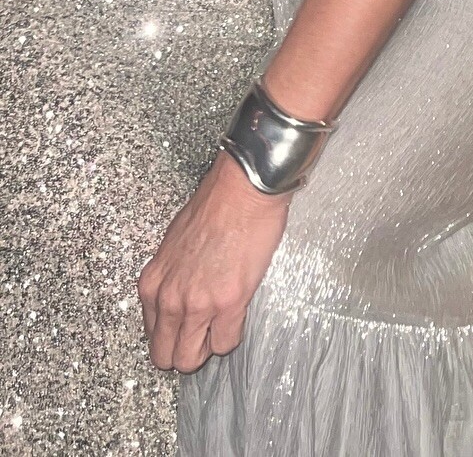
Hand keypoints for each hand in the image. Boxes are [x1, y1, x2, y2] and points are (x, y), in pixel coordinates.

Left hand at [139, 151, 290, 371]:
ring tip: (222, 324)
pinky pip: (225, 343)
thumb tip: (178, 296)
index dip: (173, 335)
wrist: (243, 189)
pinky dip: (232, 336)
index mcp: (152, 284)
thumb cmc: (215, 206)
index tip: (187, 328)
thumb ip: (171, 277)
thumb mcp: (174, 244)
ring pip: (191, 359)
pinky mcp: (228, 303)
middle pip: (165, 356)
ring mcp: (197, 304)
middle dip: (185, 351)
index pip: (152, 336)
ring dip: (207, 347)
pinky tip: (239, 314)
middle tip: (205, 333)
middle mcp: (168, 299)